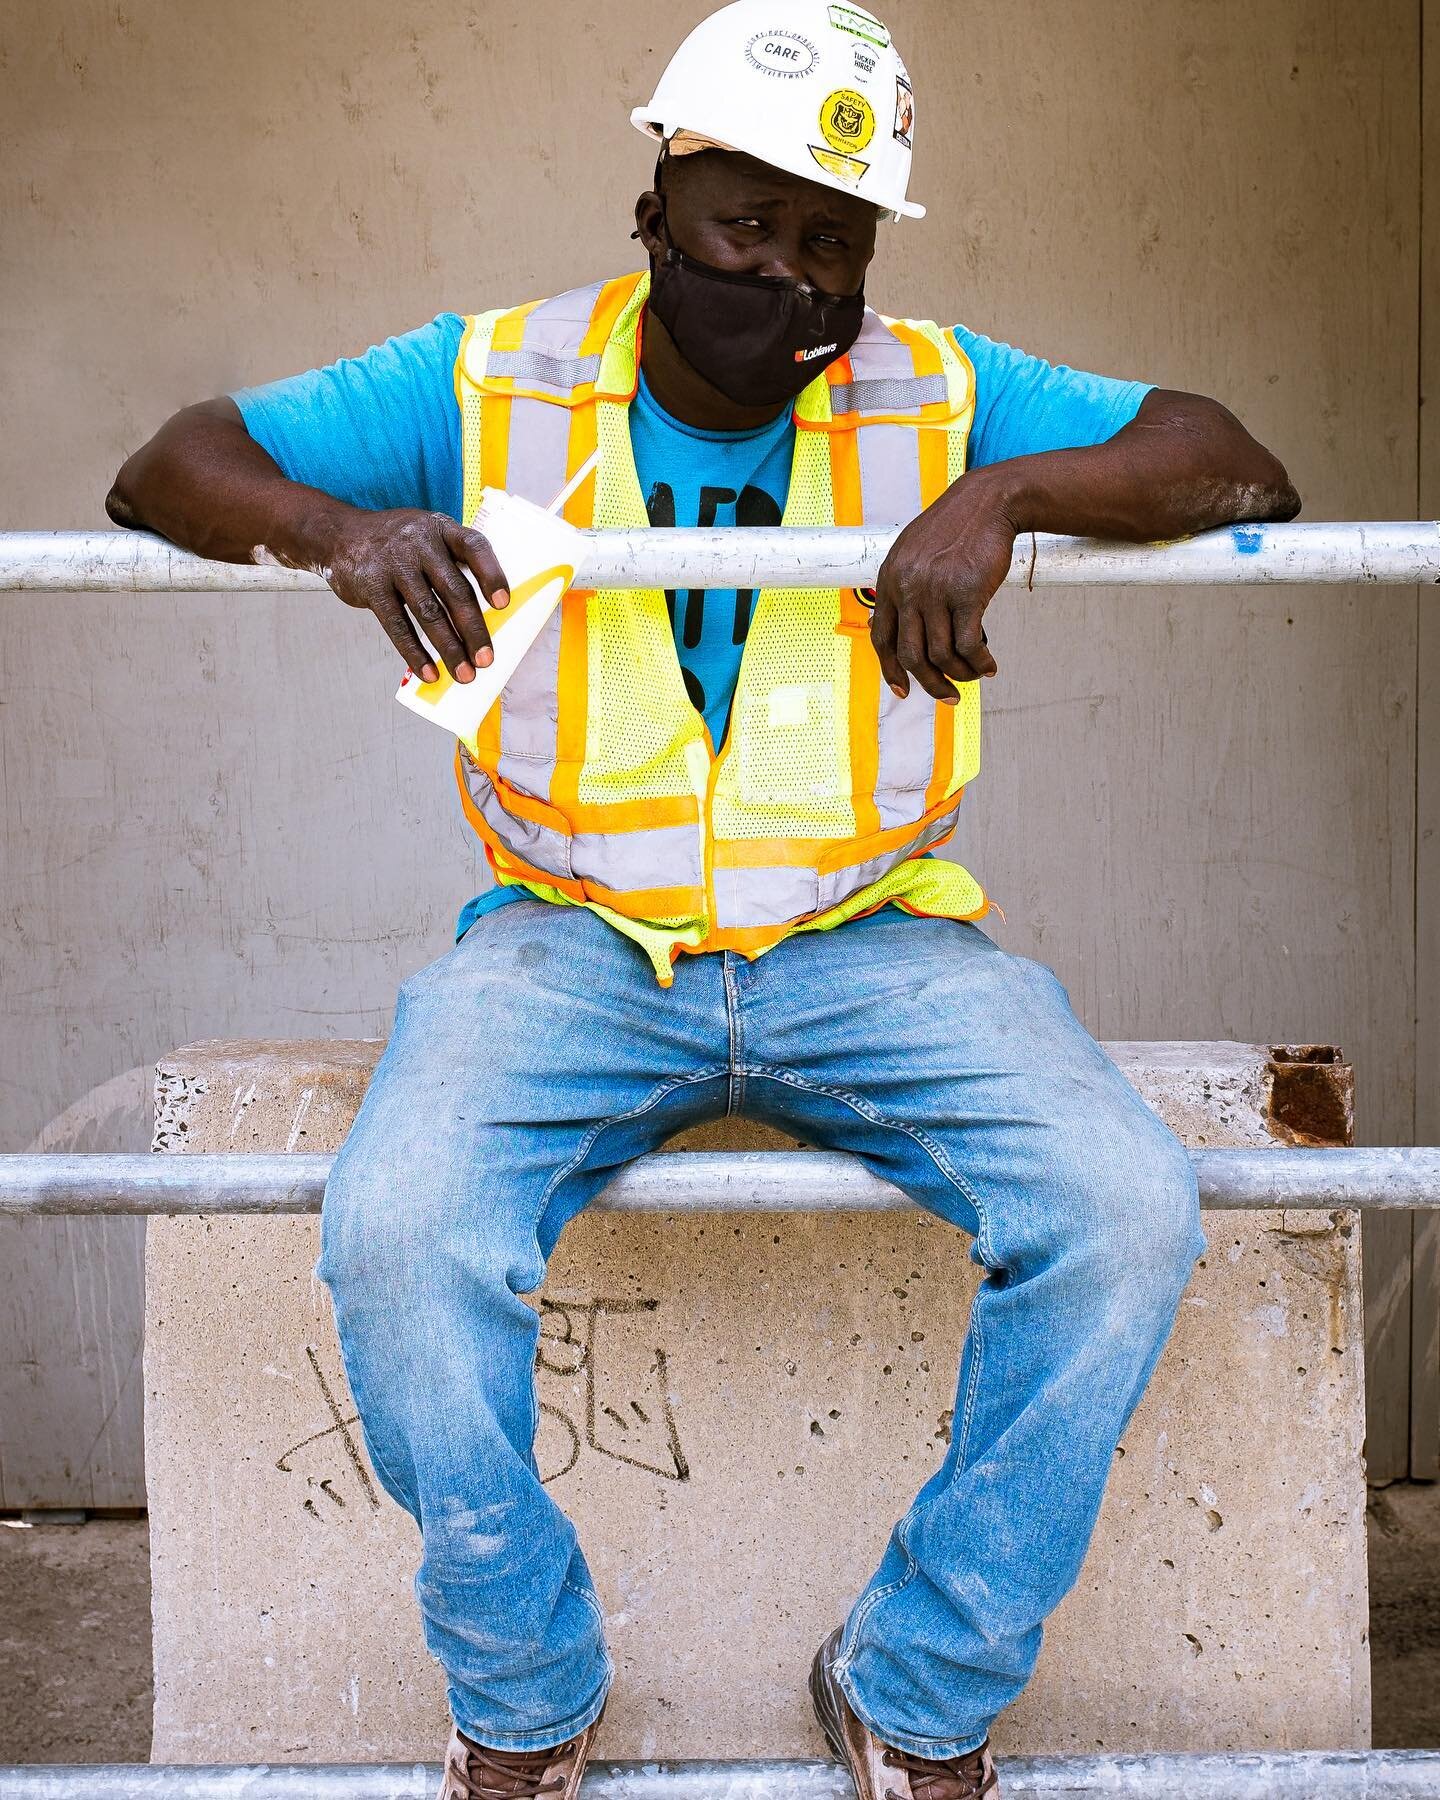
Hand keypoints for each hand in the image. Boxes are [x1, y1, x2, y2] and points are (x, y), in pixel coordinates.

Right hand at [323, 508, 509, 683]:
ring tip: (463, 674)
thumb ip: (453, 567)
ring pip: (428, 612)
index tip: (504, 604)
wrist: (340, 535)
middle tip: (486, 660)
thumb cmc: (397, 546)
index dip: (491, 574)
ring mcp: (394, 563)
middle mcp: (420, 543)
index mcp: (442, 530)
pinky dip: (414, 653)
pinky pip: (397, 625)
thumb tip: (483, 622)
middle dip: (473, 630)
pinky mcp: (372, 586)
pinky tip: (429, 672)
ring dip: (449, 648)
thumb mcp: (427, 539)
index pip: (474, 547)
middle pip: (454, 590)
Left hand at [869, 474, 1014, 701]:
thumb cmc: (954, 530)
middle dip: (929, 683)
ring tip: (974, 675)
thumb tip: (890, 628)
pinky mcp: (966, 593)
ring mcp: (936, 591)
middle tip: (948, 696)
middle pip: (911, 655)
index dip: (891, 671)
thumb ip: (901, 588)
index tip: (904, 690)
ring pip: (941, 655)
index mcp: (890, 580)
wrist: (987, 502)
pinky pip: (968, 645)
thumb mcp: (913, 554)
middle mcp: (908, 588)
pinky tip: (989, 666)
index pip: (882, 639)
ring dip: (959, 674)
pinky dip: (979, 662)